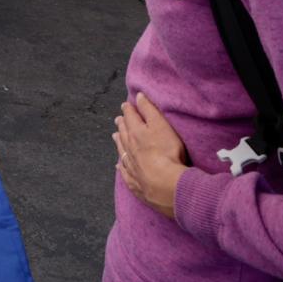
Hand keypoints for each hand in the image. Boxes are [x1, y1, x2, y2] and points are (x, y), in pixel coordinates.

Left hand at [114, 93, 189, 220]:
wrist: (165, 185)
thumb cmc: (167, 152)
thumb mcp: (161, 126)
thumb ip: (149, 110)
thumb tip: (138, 96)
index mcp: (136, 133)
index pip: (130, 117)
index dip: (128, 110)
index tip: (125, 105)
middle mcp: (130, 149)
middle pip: (123, 134)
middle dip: (121, 124)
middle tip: (118, 119)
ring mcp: (131, 167)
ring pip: (122, 151)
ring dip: (119, 142)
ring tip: (115, 136)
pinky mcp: (135, 183)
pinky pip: (125, 172)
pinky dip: (121, 166)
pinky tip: (119, 166)